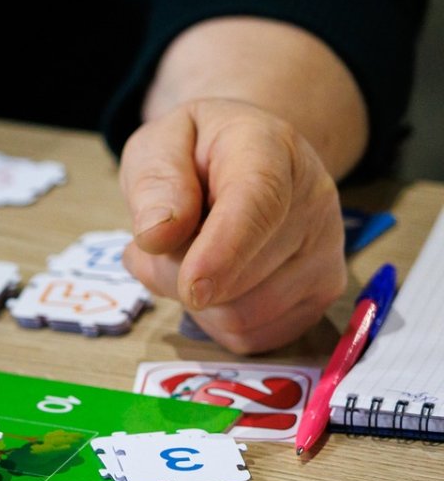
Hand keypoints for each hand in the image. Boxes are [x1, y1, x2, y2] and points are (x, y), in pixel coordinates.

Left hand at [119, 97, 346, 353]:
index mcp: (269, 149)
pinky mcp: (322, 293)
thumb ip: (154, 182)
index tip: (192, 288)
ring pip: (242, 315)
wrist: (251, 158)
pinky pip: (251, 336)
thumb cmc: (197, 152)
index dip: (224, 252)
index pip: (259, 204)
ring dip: (193, 300)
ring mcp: (326, 250)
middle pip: (240, 277)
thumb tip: (158, 235)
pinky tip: (215, 279)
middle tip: (165, 238)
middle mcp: (314, 199)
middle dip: (177, 272)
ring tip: (190, 254)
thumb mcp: (158, 144)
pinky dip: (215, 320)